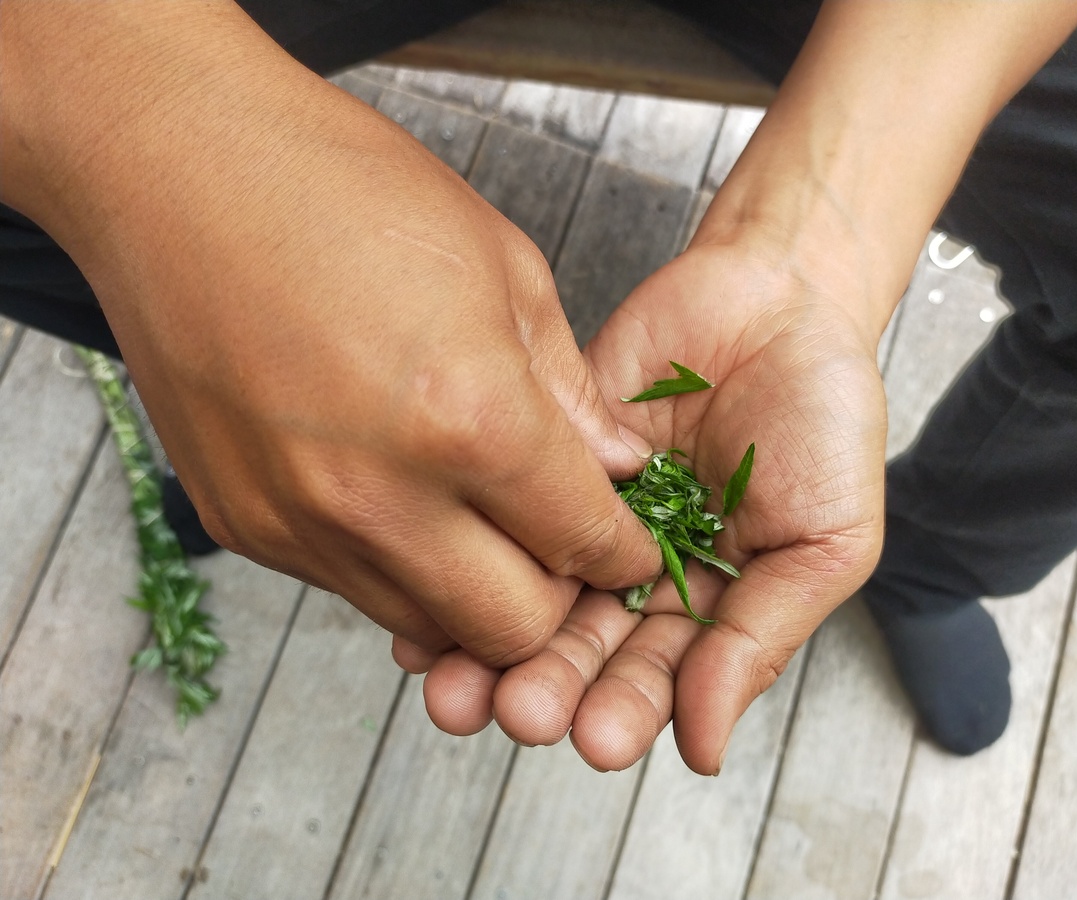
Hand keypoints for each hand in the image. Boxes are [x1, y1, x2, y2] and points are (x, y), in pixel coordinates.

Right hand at [2, 4, 660, 668]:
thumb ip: (571, 392)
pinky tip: (404, 500)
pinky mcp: (245, 528)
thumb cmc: (346, 192)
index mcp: (470, 422)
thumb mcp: (504, 268)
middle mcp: (382, 498)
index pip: (581, 545)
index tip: (631, 548)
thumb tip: (617, 466)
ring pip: (428, 625)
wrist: (177, 170)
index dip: (625, 555)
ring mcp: (303, 524)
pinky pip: (351, 587)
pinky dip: (398, 568)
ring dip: (475, 595)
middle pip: (510, 630)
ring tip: (484, 525)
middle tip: (565, 549)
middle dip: (560, 602)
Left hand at [424, 231, 888, 772]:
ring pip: (530, 590)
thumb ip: (761, 638)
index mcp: (704, 603)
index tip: (594, 738)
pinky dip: (467, 549)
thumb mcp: (823, 541)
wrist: (782, 297)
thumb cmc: (825, 420)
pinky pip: (500, 507)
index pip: (657, 677)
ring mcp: (585, 513)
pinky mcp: (545, 454)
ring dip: (489, 645)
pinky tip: (424, 606)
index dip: (624, 710)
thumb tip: (705, 748)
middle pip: (581, 647)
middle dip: (547, 685)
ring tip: (456, 687)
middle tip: (518, 711)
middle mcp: (636, 570)